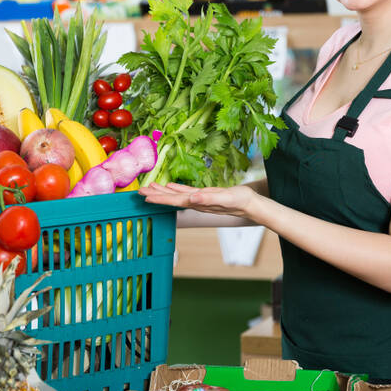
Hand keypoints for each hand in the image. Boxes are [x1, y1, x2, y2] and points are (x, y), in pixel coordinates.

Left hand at [139, 182, 260, 220]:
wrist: (251, 204)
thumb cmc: (240, 201)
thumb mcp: (225, 198)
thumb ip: (208, 198)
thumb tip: (192, 198)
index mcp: (198, 202)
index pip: (174, 201)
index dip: (159, 199)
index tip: (145, 197)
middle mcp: (196, 202)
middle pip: (171, 199)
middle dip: (155, 195)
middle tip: (139, 191)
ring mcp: (200, 199)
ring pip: (177, 195)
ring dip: (163, 192)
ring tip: (150, 188)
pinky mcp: (205, 195)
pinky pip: (186, 192)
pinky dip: (177, 189)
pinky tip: (171, 186)